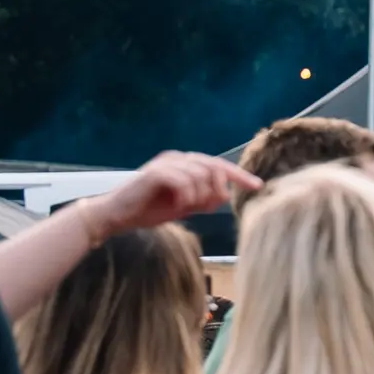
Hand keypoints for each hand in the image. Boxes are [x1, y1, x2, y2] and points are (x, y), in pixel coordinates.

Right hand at [95, 150, 257, 232]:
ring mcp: (166, 163)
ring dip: (201, 195)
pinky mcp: (155, 173)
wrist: (115, 215)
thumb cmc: (148, 210)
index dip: (239, 175)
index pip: (219, 165)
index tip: (257, 186)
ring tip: (190, 207)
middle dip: (218, 189)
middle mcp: (177, 158)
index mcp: (185, 163)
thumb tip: (224, 197)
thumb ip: (203, 200)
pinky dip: (187, 196)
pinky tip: (180, 206)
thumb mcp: (183, 206)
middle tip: (209, 206)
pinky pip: (184, 181)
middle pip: (214, 167)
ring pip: (201, 174)